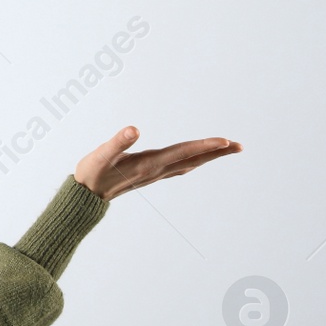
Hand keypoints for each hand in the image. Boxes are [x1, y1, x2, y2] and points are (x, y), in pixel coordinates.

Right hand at [75, 127, 241, 200]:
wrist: (86, 196)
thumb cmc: (92, 173)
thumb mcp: (101, 155)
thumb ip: (117, 142)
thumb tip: (134, 129)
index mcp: (148, 163)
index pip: (183, 152)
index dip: (204, 146)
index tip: (226, 141)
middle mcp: (156, 170)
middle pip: (193, 160)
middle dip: (216, 152)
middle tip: (240, 146)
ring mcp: (155, 174)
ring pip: (189, 164)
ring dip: (208, 156)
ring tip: (226, 149)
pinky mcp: (150, 174)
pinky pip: (179, 167)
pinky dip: (193, 161)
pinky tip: (196, 159)